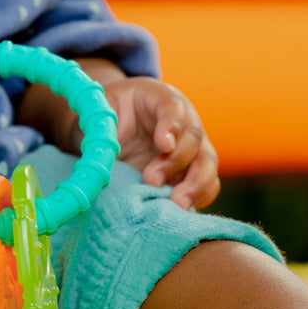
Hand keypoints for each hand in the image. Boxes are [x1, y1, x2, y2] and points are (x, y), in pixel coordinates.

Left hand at [103, 77, 219, 209]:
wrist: (115, 126)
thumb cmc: (108, 115)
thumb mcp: (100, 112)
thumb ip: (102, 126)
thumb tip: (100, 152)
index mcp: (158, 98)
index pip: (172, 106)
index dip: (171, 124)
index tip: (163, 144)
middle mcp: (183, 120)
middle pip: (194, 137)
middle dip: (176, 161)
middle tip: (151, 180)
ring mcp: (191, 146)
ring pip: (207, 162)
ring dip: (195, 184)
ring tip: (176, 203)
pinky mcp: (191, 170)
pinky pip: (207, 183)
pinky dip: (199, 197)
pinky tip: (182, 210)